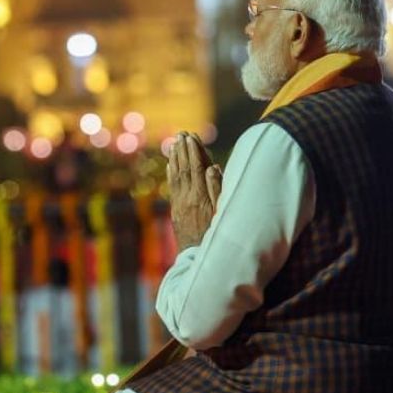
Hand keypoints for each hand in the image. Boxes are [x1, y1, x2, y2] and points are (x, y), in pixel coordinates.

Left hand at [166, 131, 222, 250]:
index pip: (196, 168)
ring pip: (176, 176)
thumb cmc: (217, 236)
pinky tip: (170, 165)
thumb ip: (218, 189)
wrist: (199, 258)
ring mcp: (180, 204)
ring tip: (174, 143)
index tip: (192, 137)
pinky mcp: (176, 212)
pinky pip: (172, 188)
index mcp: (200, 196)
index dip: (194, 151)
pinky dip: (171, 174)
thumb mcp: (223, 213)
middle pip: (184, 169)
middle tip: (181, 134)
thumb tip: (213, 167)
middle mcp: (187, 198)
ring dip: (175, 158)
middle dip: (183, 150)